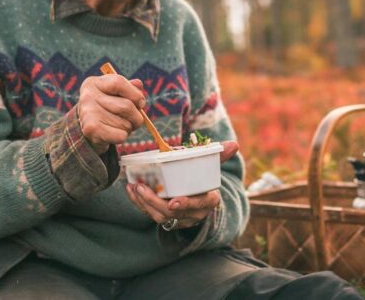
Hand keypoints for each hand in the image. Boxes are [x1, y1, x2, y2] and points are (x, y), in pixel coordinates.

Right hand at [77, 74, 146, 153]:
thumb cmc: (107, 108)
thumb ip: (129, 87)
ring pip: (125, 123)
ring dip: (128, 128)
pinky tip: (114, 134)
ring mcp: (87, 113)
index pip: (119, 82)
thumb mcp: (116, 94)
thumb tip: (138, 84)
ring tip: (119, 126)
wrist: (90, 129)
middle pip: (126, 106)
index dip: (135, 94)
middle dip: (136, 116)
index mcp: (94, 83)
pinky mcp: (90, 130)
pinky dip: (123, 137)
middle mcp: (88, 96)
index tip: (141, 103)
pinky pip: (121, 136)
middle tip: (133, 119)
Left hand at [125, 141, 239, 228]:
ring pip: (160, 216)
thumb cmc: (204, 180)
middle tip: (142, 187)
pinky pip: (151, 215)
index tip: (174, 200)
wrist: (199, 199)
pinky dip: (139, 204)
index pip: (199, 204)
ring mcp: (180, 219)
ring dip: (144, 203)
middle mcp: (194, 213)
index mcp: (208, 200)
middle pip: (174, 213)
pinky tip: (130, 191)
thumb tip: (234, 144)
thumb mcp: (212, 168)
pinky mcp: (167, 220)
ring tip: (134, 187)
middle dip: (155, 201)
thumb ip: (220, 156)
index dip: (187, 204)